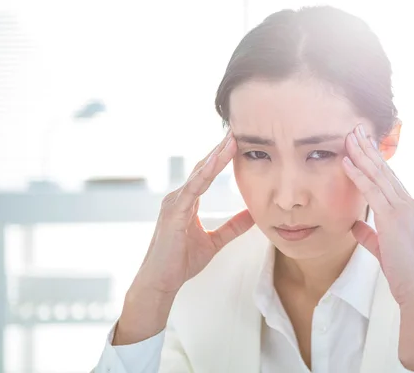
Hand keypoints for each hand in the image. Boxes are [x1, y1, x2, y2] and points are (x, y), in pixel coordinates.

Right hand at [115, 130, 253, 344]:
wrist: (160, 283)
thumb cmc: (180, 262)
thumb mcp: (214, 242)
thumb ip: (232, 227)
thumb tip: (253, 214)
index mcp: (187, 202)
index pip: (207, 173)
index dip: (222, 157)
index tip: (237, 141)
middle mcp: (179, 197)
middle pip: (203, 167)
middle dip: (220, 149)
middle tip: (237, 130)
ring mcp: (174, 203)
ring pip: (198, 174)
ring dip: (215, 156)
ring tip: (231, 140)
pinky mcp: (173, 213)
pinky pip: (192, 190)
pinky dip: (205, 175)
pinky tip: (216, 162)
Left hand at [341, 124, 413, 306]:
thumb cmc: (406, 273)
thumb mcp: (384, 248)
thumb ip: (370, 234)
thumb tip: (355, 225)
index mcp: (410, 209)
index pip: (389, 179)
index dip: (375, 160)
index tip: (363, 143)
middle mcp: (409, 204)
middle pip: (385, 170)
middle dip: (368, 148)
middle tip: (356, 128)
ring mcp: (403, 209)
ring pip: (379, 175)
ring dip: (362, 154)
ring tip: (349, 136)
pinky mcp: (394, 218)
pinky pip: (372, 191)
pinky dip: (358, 175)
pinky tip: (346, 162)